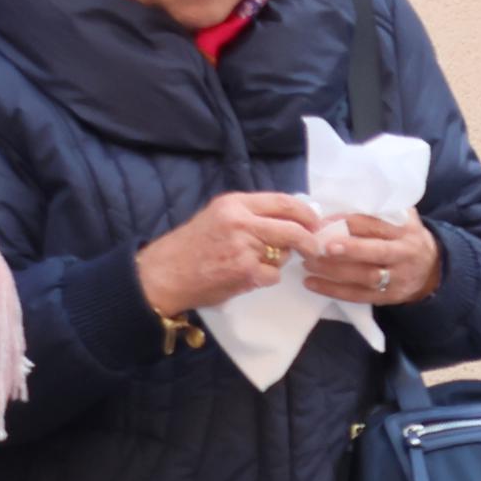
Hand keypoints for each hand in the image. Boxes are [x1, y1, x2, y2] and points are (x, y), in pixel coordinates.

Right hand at [135, 191, 321, 313]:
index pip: (284, 202)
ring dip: (279, 260)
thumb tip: (292, 218)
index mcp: (234, 203)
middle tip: (314, 248)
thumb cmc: (191, 246)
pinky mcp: (246, 272)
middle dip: (309, 240)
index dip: (306, 214)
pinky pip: (273, 275)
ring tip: (254, 262)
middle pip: (293, 228)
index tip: (315, 223)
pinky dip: (266, 278)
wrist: (164, 274)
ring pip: (284, 253)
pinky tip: (246, 276)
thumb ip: (251, 215)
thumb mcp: (218, 217)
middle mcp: (241, 221)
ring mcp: (245, 247)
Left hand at [302, 210, 441, 306]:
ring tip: (308, 263)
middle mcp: (405, 254)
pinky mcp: (389, 297)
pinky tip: (311, 283)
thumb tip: (337, 198)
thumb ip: (378, 209)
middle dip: (349, 249)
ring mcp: (398, 278)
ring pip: (365, 276)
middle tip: (321, 246)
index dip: (347, 222)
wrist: (432, 270)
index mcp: (405, 230)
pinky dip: (334, 290)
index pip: (375, 224)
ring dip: (334, 271)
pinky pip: (359, 296)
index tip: (321, 221)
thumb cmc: (404, 237)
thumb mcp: (402, 218)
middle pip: (376, 252)